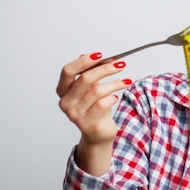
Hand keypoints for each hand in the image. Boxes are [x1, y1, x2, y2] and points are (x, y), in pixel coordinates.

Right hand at [56, 52, 130, 174]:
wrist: (98, 134)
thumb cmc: (95, 109)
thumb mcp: (91, 89)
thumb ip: (89, 73)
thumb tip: (90, 55)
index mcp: (63, 91)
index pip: (68, 71)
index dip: (84, 61)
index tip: (100, 55)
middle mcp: (66, 102)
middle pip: (85, 79)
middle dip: (105, 69)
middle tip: (120, 65)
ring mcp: (75, 115)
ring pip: (97, 91)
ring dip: (115, 83)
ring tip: (126, 81)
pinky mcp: (88, 124)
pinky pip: (102, 105)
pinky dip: (112, 98)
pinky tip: (116, 97)